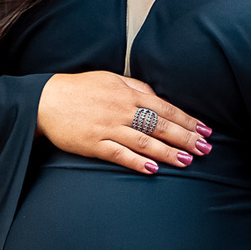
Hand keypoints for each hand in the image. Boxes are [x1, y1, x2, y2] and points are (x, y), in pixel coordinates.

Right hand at [35, 71, 211, 175]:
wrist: (46, 100)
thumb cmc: (80, 89)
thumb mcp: (110, 79)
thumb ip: (136, 88)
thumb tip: (158, 97)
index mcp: (127, 94)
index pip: (164, 108)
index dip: (186, 120)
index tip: (204, 130)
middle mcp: (121, 110)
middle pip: (160, 125)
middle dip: (185, 138)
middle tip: (205, 148)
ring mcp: (108, 128)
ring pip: (144, 142)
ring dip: (168, 152)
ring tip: (187, 161)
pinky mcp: (94, 144)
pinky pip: (120, 155)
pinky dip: (138, 162)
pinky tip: (154, 170)